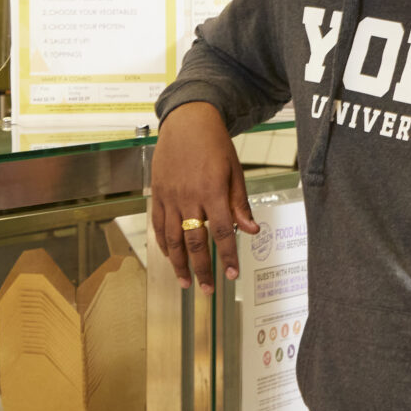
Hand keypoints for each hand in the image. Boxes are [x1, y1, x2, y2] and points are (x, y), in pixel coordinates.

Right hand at [149, 103, 258, 290]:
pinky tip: (170, 257)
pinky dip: (163, 244)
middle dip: (202, 269)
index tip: (232, 275)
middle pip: (195, 241)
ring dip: (179, 263)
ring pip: (172, 238)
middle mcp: (189, 196)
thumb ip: (240, 203)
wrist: (187, 121)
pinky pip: (158, 224)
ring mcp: (170, 196)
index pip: (223, 232)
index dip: (228, 256)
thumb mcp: (234, 171)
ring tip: (186, 282)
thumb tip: (251, 231)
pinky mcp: (158, 193)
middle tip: (208, 289)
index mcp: (213, 191)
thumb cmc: (214, 144)